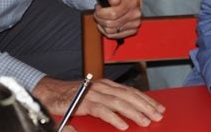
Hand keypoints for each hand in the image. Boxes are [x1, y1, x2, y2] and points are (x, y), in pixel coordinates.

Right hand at [33, 77, 164, 129]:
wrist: (51, 94)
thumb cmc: (73, 97)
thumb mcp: (96, 98)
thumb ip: (110, 103)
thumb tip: (128, 113)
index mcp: (107, 85)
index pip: (131, 91)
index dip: (146, 99)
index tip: (159, 108)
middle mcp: (102, 87)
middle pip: (129, 96)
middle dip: (145, 106)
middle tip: (157, 116)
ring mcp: (93, 94)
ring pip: (119, 102)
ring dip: (134, 112)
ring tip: (145, 121)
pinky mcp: (84, 103)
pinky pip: (102, 111)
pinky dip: (114, 118)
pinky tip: (123, 126)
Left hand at [95, 0, 140, 38]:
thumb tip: (114, 1)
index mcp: (131, 3)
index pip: (112, 14)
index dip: (101, 12)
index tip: (98, 7)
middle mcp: (135, 14)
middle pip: (111, 24)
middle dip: (99, 19)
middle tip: (97, 12)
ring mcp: (135, 23)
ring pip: (111, 31)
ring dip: (102, 25)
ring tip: (101, 18)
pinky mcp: (133, 30)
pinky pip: (115, 36)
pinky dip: (107, 32)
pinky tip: (105, 25)